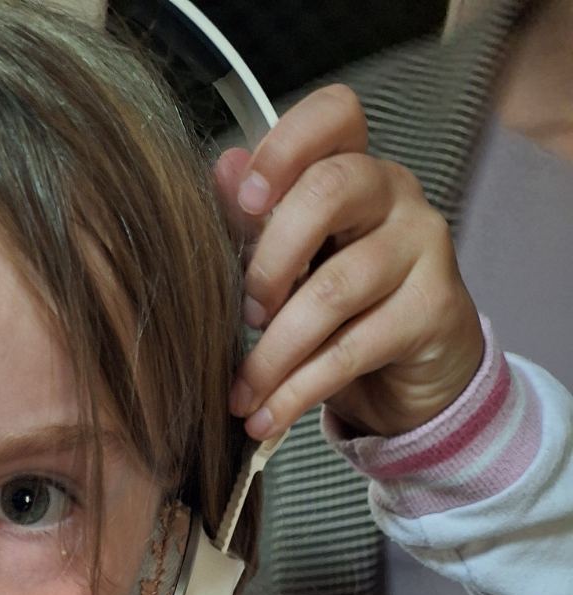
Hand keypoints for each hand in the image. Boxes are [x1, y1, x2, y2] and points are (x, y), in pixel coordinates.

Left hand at [214, 85, 484, 439]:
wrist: (411, 376)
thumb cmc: (341, 310)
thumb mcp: (293, 266)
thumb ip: (256, 222)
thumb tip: (223, 168)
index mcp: (354, 168)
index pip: (336, 115)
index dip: (286, 146)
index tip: (246, 200)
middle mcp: (395, 194)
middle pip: (330, 190)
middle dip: (269, 260)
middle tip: (244, 317)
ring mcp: (422, 247)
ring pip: (335, 288)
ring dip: (274, 351)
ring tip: (241, 392)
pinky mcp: (433, 310)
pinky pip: (352, 349)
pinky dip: (297, 391)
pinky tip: (266, 416)